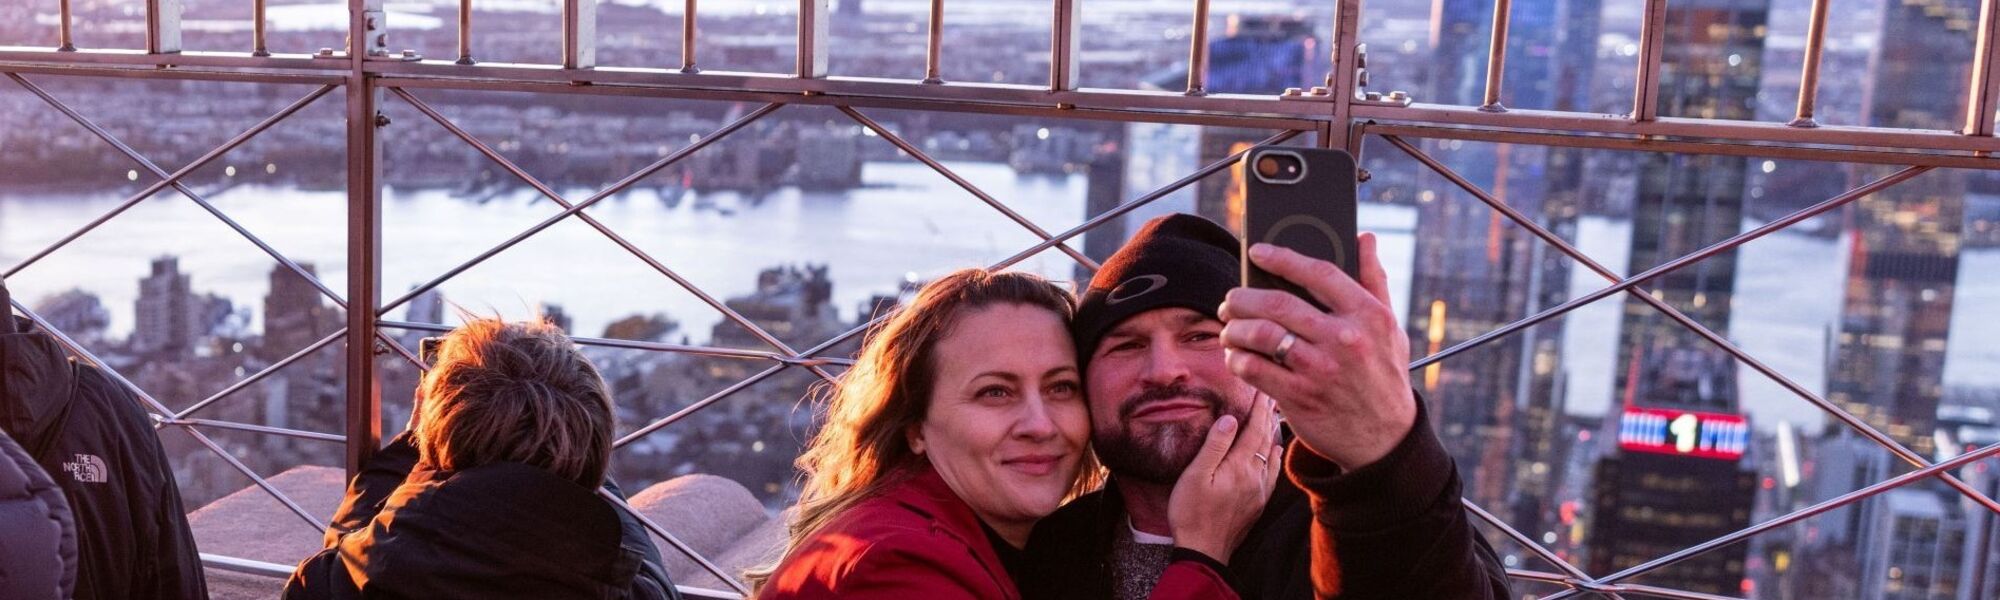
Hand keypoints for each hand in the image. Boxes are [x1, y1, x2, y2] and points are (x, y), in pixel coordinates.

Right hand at [1168, 393, 1283, 563]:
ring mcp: (1258, 490)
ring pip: (1270, 454)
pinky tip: (1275, 451)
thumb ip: (1214, 446)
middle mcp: (1254, 476)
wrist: (1204, 551)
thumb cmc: (1192, 512)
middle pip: (1265, 438)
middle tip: (1270, 395)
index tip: (1262, 390)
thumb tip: (1231, 418)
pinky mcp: (1257, 503)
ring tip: (1274, 416)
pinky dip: (1275, 456)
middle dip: (1267, 415)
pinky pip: (1272, 472)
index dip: (1258, 408)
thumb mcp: (1195, 476)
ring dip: (1272, 433)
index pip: (1253, 429)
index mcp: (1239, 466)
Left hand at [1218, 232, 1418, 470]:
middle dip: (1243, 298)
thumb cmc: (1384, 375)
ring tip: (1229, 328)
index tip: (1258, 251)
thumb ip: (1374, 281)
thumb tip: (1364, 238)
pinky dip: (1237, 359)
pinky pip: (1254, 369)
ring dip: (1234, 328)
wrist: (1385, 439)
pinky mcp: (1300, 396)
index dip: (1283, 258)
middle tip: (1230, 300)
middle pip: (1278, 303)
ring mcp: (1320, 369)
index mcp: (1368, 315)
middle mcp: (1345, 339)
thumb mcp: (1390, 327)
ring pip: (1260, 334)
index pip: (1319, 273)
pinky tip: (1236, 356)